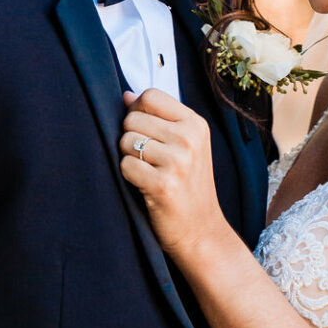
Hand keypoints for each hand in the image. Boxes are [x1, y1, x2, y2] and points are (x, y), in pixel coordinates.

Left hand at [120, 89, 229, 263]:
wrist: (202, 232)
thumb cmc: (188, 187)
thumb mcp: (184, 146)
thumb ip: (157, 118)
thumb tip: (126, 95)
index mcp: (196, 124)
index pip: (150, 95)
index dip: (137, 111)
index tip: (144, 131)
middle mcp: (189, 138)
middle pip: (132, 118)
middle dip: (130, 137)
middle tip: (148, 159)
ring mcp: (177, 161)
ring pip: (125, 141)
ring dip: (128, 158)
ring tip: (148, 173)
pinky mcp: (162, 185)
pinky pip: (125, 166)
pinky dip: (128, 177)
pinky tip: (145, 186)